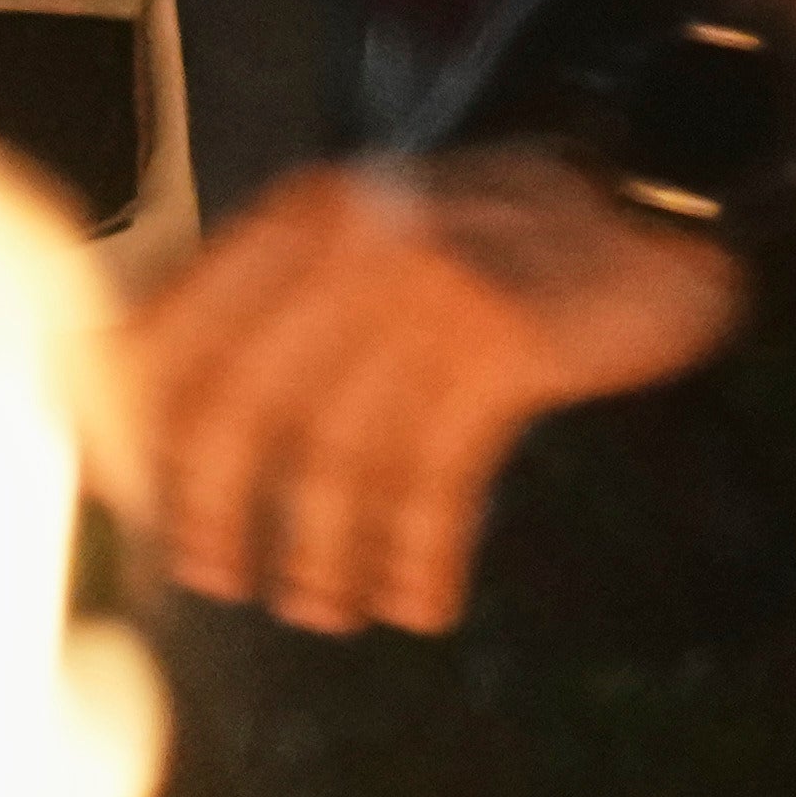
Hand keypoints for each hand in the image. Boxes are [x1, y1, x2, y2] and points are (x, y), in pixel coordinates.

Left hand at [100, 143, 755, 638]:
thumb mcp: (379, 234)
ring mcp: (425, 291)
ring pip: (336, 455)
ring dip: (322, 552)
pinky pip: (433, 476)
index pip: (171, 333)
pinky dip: (419, 552)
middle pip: (236, 407)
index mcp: (297, 219)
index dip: (139, 433)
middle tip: (217, 575)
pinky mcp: (501, 343)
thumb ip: (285, 302)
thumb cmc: (508, 235)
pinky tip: (421, 600)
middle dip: (215, 509)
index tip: (135, 504)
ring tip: (323, 609)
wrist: (659, 187)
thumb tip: (173, 413)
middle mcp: (346, 245)